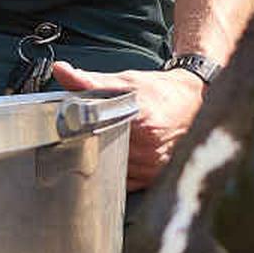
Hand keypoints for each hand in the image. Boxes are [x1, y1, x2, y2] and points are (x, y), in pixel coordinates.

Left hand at [49, 58, 203, 190]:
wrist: (191, 103)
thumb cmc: (159, 91)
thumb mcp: (125, 80)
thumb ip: (90, 81)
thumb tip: (61, 71)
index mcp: (142, 121)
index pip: (99, 133)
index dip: (80, 132)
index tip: (70, 130)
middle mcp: (149, 147)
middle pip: (103, 153)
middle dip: (89, 146)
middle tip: (82, 136)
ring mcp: (153, 165)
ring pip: (112, 169)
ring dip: (102, 160)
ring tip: (101, 144)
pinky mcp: (154, 177)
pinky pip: (124, 181)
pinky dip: (115, 170)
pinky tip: (115, 156)